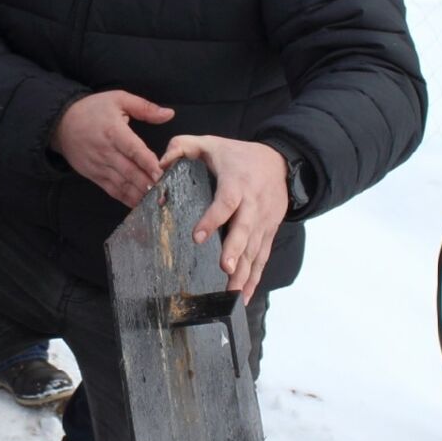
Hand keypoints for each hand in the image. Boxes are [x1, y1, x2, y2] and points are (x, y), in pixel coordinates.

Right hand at [54, 90, 174, 206]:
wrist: (61, 123)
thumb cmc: (92, 110)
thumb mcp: (118, 99)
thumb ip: (145, 107)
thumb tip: (169, 114)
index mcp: (114, 131)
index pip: (133, 150)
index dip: (148, 162)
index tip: (161, 172)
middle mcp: (106, 151)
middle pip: (130, 171)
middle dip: (148, 183)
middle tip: (166, 191)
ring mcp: (99, 166)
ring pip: (122, 184)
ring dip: (139, 194)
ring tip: (157, 200)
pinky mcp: (94, 175)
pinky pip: (112, 190)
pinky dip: (126, 199)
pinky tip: (140, 204)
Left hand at [156, 135, 288, 299]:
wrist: (281, 163)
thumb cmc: (239, 156)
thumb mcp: (211, 143)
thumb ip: (183, 147)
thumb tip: (161, 163)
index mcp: (237, 182)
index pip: (226, 202)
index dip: (213, 219)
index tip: (197, 236)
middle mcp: (253, 204)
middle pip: (246, 229)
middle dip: (235, 250)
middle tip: (225, 269)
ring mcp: (264, 221)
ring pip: (255, 249)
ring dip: (245, 272)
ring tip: (232, 294)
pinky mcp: (269, 233)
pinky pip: (262, 258)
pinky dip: (255, 278)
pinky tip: (244, 297)